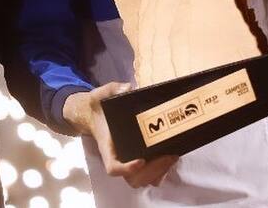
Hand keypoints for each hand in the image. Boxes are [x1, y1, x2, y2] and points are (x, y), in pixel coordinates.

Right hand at [63, 82, 177, 187]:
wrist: (94, 115)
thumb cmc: (98, 107)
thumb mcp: (100, 94)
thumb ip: (112, 89)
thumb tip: (128, 88)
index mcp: (106, 147)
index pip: (113, 168)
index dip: (127, 169)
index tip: (141, 160)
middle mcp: (117, 158)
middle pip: (134, 179)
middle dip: (153, 170)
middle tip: (169, 155)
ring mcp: (127, 161)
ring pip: (143, 180)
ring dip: (159, 172)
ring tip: (172, 156)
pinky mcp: (137, 160)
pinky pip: (149, 175)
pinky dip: (161, 171)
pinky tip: (170, 157)